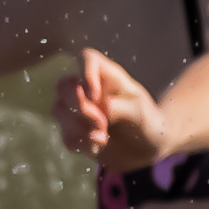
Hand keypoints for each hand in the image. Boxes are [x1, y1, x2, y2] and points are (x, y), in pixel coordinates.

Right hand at [52, 47, 169, 174]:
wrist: (149, 149)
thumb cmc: (149, 122)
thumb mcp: (140, 112)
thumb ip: (118, 107)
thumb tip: (100, 107)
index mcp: (107, 77)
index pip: (87, 58)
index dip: (84, 73)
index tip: (95, 96)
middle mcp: (88, 89)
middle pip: (64, 86)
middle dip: (80, 107)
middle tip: (101, 123)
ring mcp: (78, 110)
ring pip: (59, 111)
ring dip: (80, 128)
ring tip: (103, 137)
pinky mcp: (74, 131)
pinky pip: (65, 135)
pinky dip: (81, 144)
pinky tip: (98, 147)